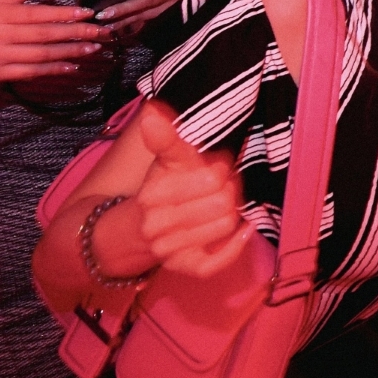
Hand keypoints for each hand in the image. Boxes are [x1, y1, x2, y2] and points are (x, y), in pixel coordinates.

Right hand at [0, 0, 103, 83]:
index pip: (37, 14)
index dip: (63, 14)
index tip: (87, 13)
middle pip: (43, 35)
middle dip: (73, 33)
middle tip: (98, 31)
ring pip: (40, 55)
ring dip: (69, 52)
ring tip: (91, 48)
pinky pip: (31, 72)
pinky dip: (53, 70)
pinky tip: (72, 66)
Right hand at [122, 103, 256, 278]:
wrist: (134, 230)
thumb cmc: (162, 189)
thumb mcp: (165, 160)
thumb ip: (166, 137)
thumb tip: (152, 111)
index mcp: (155, 191)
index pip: (211, 176)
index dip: (222, 168)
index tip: (218, 165)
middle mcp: (157, 222)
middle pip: (223, 202)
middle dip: (230, 190)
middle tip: (226, 186)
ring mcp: (169, 248)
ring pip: (224, 226)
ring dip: (234, 214)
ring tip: (226, 204)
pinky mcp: (183, 267)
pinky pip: (216, 262)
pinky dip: (235, 246)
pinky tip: (243, 230)